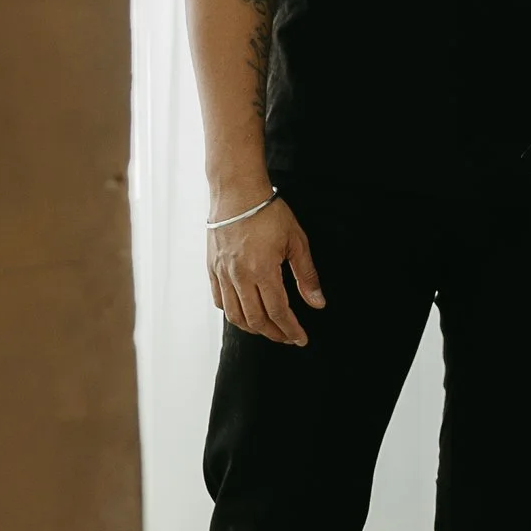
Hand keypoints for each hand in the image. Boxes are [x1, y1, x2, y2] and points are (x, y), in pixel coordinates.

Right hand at [208, 191, 324, 346]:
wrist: (236, 191)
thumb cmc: (268, 212)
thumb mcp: (296, 241)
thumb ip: (306, 275)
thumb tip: (317, 303)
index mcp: (263, 270)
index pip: (278, 312)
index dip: (291, 330)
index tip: (300, 339)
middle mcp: (239, 276)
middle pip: (256, 319)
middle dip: (274, 334)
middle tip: (288, 337)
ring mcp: (223, 274)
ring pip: (235, 315)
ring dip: (253, 328)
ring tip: (268, 330)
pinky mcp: (212, 268)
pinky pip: (219, 300)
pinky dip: (232, 313)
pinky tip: (244, 313)